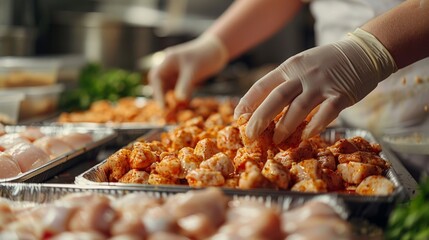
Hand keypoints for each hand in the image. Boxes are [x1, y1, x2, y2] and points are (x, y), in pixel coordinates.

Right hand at [148, 34, 227, 106]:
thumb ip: (185, 85)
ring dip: (171, 98)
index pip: (156, 78)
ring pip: (169, 87)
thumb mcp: (194, 71)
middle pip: (160, 83)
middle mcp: (170, 66)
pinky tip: (183, 106)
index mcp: (168, 61)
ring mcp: (177, 72)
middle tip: (166, 111)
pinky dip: (180, 97)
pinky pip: (178, 89)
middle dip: (162, 96)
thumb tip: (178, 101)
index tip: (162, 106)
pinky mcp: (185, 77)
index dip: (157, 93)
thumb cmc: (205, 56)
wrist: (218, 50)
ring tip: (174, 111)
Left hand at [234, 28, 396, 143]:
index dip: (247, 102)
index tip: (237, 118)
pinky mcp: (341, 94)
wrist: (362, 51)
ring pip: (298, 107)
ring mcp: (322, 84)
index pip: (262, 85)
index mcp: (289, 67)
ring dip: (285, 127)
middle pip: (276, 98)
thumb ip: (285, 83)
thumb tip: (264, 108)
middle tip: (250, 136)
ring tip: (276, 141)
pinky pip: (326, 113)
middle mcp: (303, 74)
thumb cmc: (326, 63)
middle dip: (260, 118)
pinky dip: (314, 127)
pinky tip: (304, 137)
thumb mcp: (301, 65)